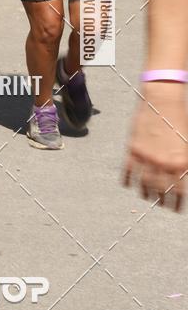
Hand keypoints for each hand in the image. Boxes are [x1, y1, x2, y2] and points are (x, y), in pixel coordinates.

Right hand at [124, 88, 187, 209]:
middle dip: (161, 200)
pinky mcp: (133, 149)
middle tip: (160, 205)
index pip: (178, 190)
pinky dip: (128, 180)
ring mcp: (146, 156)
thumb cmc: (179, 119)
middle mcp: (163, 162)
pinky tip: (128, 185)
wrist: (163, 100)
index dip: (176, 202)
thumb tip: (183, 177)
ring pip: (144, 183)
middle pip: (160, 190)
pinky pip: (128, 170)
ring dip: (145, 193)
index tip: (175, 209)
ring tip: (146, 197)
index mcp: (180, 162)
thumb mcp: (187, 143)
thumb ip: (184, 163)